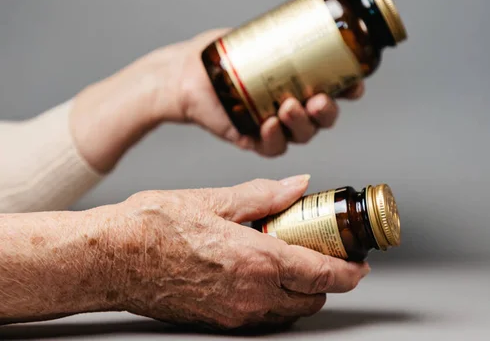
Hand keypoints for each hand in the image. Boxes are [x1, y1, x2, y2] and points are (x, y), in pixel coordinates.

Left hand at [71, 29, 364, 172]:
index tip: (355, 85)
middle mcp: (292, 106)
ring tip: (289, 106)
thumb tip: (306, 21)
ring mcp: (275, 125)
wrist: (184, 73)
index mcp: (300, 82)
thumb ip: (281, 33)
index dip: (350, 90)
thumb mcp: (255, 36)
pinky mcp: (253, 140)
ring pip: (303, 134)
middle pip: (324, 118)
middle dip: (328, 111)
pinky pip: (273, 148)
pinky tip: (269, 125)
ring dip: (303, 124)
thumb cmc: (219, 54)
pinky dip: (275, 139)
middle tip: (320, 99)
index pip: (336, 90)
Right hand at [110, 175, 369, 328]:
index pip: (322, 274)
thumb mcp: (215, 199)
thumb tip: (298, 186)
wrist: (111, 259)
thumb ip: (264, 196)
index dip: (349, 272)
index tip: (360, 264)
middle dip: (328, 281)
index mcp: (257, 261)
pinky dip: (275, 299)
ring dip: (302, 291)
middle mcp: (251, 294)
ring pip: (288, 311)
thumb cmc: (154, 226)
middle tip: (324, 254)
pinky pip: (262, 316)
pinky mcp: (218, 320)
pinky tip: (261, 273)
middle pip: (312, 298)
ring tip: (292, 260)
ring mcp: (234, 313)